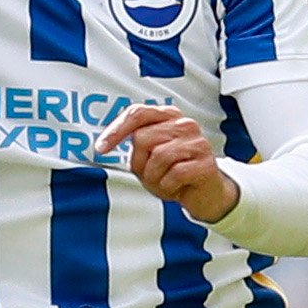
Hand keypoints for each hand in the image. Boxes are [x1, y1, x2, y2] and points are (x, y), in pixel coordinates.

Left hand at [96, 103, 239, 223]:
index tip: (101, 148)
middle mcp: (184, 124)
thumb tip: (106, 142)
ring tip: (163, 182)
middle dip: (140, 163)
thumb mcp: (148, 157)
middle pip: (143, 138)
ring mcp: (198, 142)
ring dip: (154, 177)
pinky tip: (175, 188)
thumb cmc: (173, 173)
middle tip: (150, 175)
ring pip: (159, 156)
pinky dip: (168, 187)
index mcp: (167, 116)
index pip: (137, 113)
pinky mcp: (206, 163)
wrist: (205, 195)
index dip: (116, 130)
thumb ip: (135, 144)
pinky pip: (175, 174)